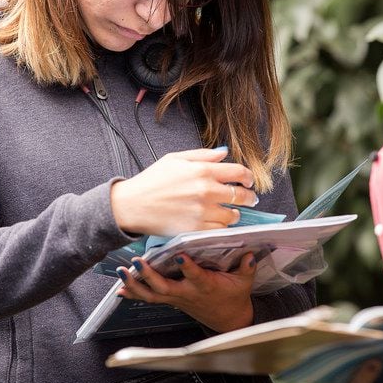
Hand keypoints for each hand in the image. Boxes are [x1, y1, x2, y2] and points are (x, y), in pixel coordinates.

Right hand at [110, 147, 257, 236]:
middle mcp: (206, 191)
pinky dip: (222, 226)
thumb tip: (224, 152)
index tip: (249, 181)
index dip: (248, 177)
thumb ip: (203, 155)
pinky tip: (218, 222)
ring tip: (231, 212)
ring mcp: (202, 211)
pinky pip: (219, 230)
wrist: (132, 205)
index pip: (239, 172)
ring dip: (235, 214)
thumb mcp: (175, 159)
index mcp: (202, 170)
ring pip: (233, 215)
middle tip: (250, 199)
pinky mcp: (196, 229)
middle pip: (241, 195)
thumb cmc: (152, 180)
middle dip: (249, 197)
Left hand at [117, 252, 256, 332]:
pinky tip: (120, 288)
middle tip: (138, 261)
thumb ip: (246, 268)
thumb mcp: (245, 282)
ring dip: (135, 284)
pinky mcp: (171, 301)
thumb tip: (250, 253)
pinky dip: (134, 293)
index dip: (188, 267)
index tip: (180, 255)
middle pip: (164, 287)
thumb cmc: (234, 297)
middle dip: (149, 275)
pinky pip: (149, 298)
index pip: (196, 276)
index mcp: (205, 286)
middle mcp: (187, 293)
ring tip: (122, 272)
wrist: (228, 320)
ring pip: (152, 295)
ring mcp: (177, 298)